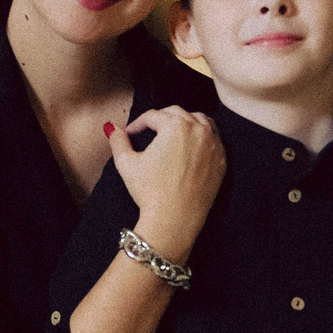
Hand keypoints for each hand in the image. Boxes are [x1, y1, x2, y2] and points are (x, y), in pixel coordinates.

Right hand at [107, 107, 224, 260]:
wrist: (174, 219)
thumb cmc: (150, 192)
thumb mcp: (127, 163)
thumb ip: (118, 141)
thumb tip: (111, 128)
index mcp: (175, 126)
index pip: (153, 116)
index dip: (137, 124)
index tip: (130, 133)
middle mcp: (198, 130)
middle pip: (177, 113)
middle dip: (160, 119)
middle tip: (148, 131)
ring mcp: (213, 144)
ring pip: (200, 120)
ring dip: (185, 121)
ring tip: (172, 132)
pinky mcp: (221, 159)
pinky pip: (213, 138)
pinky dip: (202, 136)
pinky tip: (191, 146)